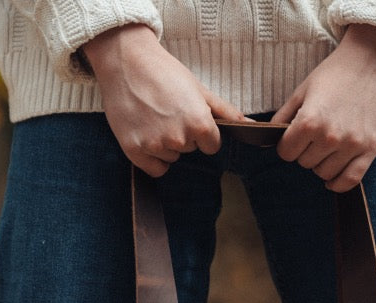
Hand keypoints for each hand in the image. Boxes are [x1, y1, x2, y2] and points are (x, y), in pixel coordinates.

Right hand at [82, 25, 246, 176]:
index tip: (189, 116)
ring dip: (165, 144)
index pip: (211, 146)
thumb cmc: (164, 71)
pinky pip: (155, 169)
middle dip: (183, 134)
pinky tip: (146, 134)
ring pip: (172, 157)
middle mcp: (178, 138)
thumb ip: (225, 111)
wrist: (125, 60)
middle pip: (190, 150)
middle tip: (167, 110)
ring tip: (152, 117)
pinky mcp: (134, 150)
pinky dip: (152, 157)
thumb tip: (251, 125)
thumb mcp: (199, 89)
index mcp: (199, 123)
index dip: (203, 132)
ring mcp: (155, 146)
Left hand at [272, 24, 375, 191]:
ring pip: (324, 174)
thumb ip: (284, 116)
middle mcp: (330, 137)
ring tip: (328, 146)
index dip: (287, 145)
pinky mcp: (371, 149)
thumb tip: (270, 139)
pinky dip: (338, 183)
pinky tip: (333, 178)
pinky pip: (350, 180)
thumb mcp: (303, 89)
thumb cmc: (337, 72)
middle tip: (316, 135)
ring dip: (322, 163)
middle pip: (305, 164)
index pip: (286, 153)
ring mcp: (352, 145)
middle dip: (305, 151)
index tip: (294, 137)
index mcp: (309, 121)